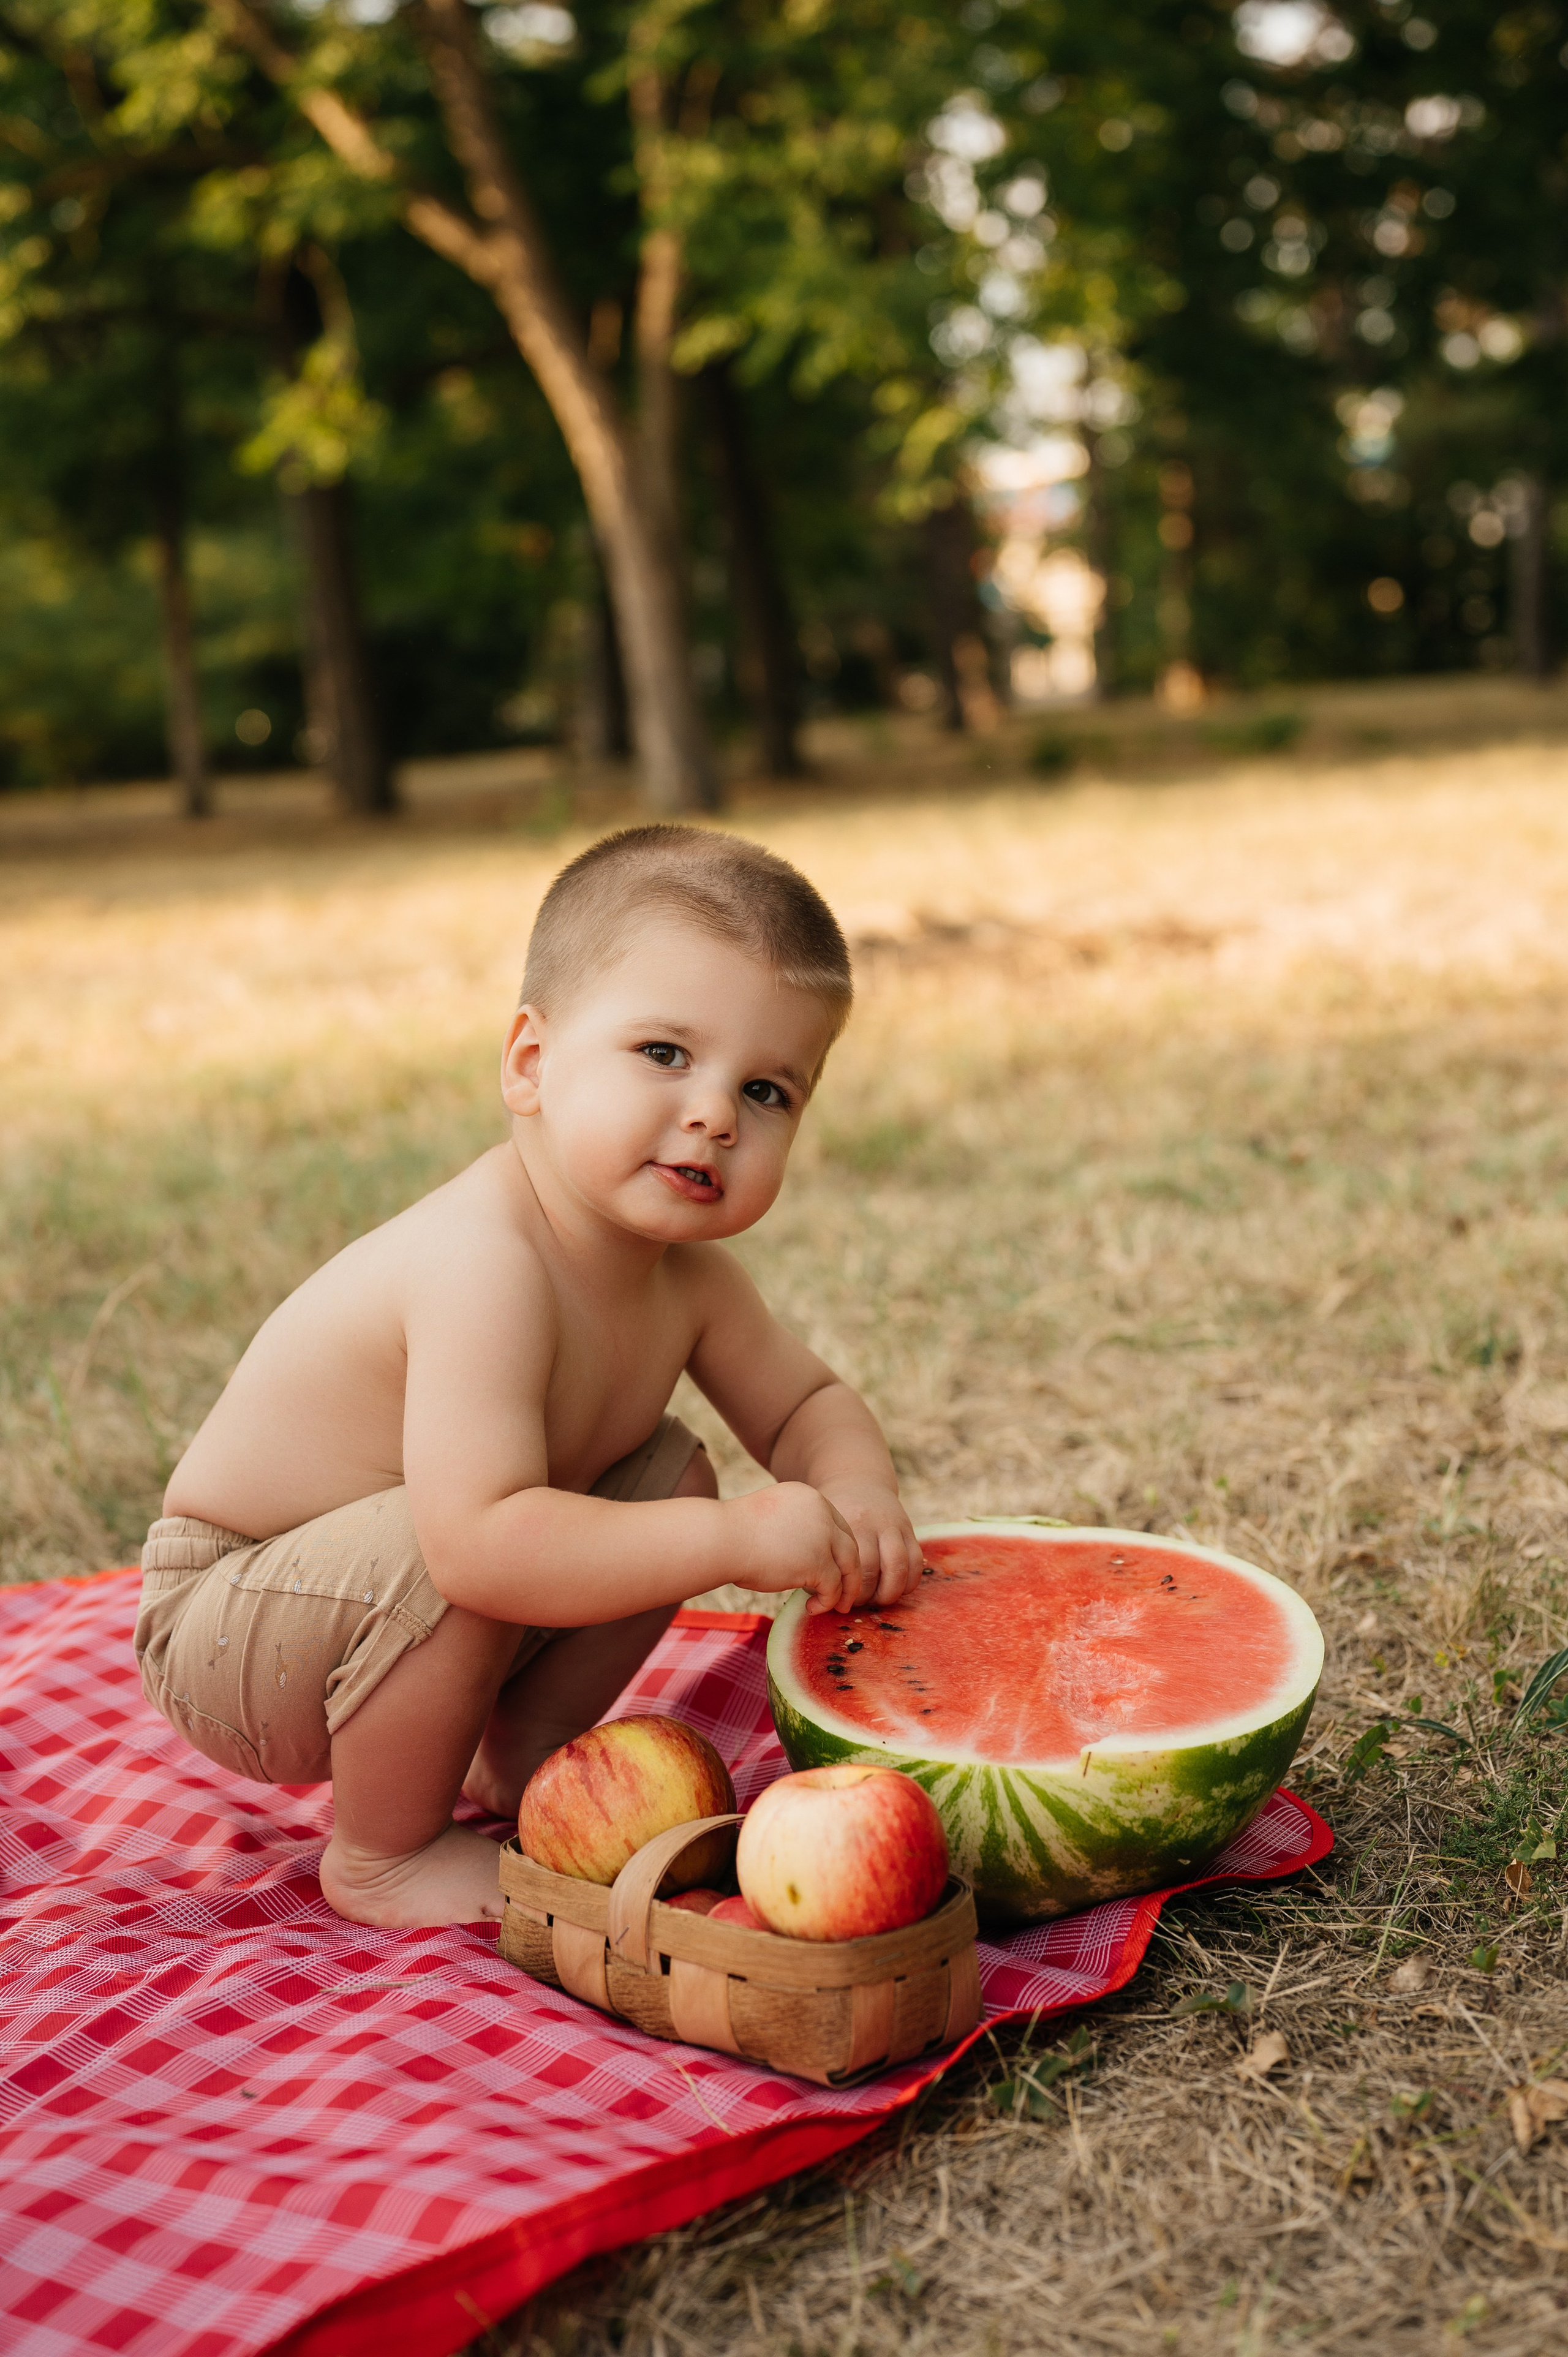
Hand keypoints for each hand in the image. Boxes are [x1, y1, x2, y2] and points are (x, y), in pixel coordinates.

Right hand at [727, 1483, 862, 1612]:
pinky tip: (811, 1609)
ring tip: (837, 1607)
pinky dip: (827, 1602)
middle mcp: (821, 1512)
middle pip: (849, 1545)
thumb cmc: (733, 1534)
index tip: (837, 1569)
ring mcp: (822, 1536)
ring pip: (848, 1567)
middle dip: (850, 1572)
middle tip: (846, 1593)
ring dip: (845, 1591)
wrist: (721, 1539)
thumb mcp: (771, 1520)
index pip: (837, 1525)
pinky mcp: (817, 1561)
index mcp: (809, 1497)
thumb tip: (803, 1559)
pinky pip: (833, 1587)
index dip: (839, 1551)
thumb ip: (793, 1531)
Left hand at [815, 1478, 923, 1611]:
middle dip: (868, 1597)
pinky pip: (916, 1562)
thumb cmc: (832, 1514)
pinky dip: (909, 1583)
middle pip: (874, 1571)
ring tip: (878, 1600)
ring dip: (890, 1593)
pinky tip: (896, 1588)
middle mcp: (872, 1524)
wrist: (857, 1480)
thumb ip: (821, 1556)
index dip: (848, 1592)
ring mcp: (893, 1526)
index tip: (840, 1601)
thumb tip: (819, 1598)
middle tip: (859, 1603)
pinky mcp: (909, 1529)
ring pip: (900, 1568)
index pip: (852, 1568)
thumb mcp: (823, 1525)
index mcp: (847, 1524)